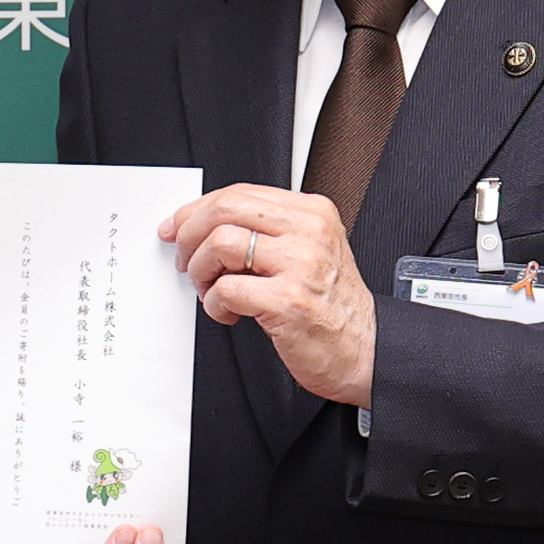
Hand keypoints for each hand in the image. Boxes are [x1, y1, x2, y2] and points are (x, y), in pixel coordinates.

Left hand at [165, 184, 375, 406]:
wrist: (366, 351)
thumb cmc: (332, 306)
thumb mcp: (309, 252)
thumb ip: (268, 232)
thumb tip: (204, 224)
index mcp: (312, 213)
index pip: (239, 193)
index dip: (197, 209)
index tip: (177, 226)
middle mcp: (308, 232)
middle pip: (225, 209)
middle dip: (190, 235)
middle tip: (185, 260)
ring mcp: (300, 265)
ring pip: (220, 244)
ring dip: (200, 271)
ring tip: (210, 290)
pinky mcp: (288, 301)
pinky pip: (226, 289)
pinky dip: (214, 303)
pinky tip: (227, 313)